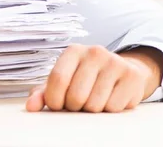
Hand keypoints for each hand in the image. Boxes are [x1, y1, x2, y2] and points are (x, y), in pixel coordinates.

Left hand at [26, 44, 162, 112]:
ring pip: (95, 105)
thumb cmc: (85, 78)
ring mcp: (115, 62)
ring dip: (91, 111)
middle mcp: (94, 52)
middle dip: (74, 107)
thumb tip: (31, 106)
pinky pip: (114, 108)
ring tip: (94, 99)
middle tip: (79, 103)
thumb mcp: (64, 81)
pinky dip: (109, 111)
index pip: (58, 79)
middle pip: (76, 95)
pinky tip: (110, 98)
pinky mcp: (131, 76)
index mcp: (73, 51)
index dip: (55, 100)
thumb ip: (43, 92)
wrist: (121, 70)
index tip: (57, 106)